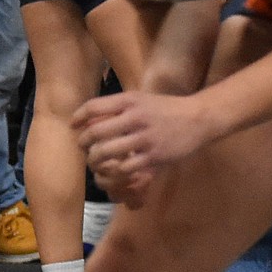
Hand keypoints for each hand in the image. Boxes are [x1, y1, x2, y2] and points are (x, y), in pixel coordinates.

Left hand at [72, 90, 210, 206]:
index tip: (73, 126)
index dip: (78, 117)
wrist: (198, 119)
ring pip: (106, 153)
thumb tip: (89, 119)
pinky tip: (114, 171)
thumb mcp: (141, 99)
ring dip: (95, 161)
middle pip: (95, 132)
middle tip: (83, 148)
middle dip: (83, 144)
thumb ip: (118, 107)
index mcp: (130, 101)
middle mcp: (135, 118)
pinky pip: (125, 168)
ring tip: (95, 162)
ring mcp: (144, 139)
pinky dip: (115, 172)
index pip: (93, 107)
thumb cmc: (166, 109)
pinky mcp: (154, 157)